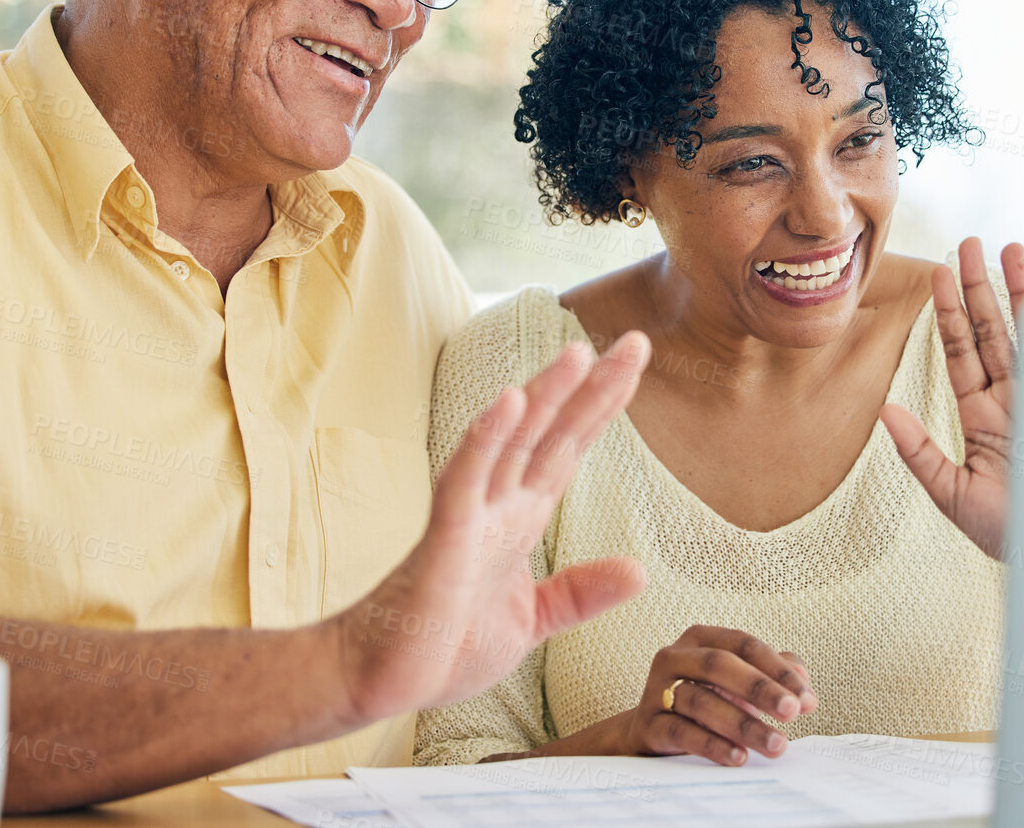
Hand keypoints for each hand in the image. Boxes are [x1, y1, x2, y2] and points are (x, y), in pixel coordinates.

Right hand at [335, 333, 650, 723]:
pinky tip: (511, 401)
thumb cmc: (444, 645)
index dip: (603, 405)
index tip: (635, 362)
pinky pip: (466, 476)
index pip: (569, 448)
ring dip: (545, 395)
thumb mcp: (533, 620)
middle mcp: (499, 504)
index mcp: (520, 518)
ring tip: (579, 353)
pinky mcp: (444, 535)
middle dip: (593, 387)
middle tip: (637, 341)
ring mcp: (471, 515)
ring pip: (513, 441)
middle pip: (553, 432)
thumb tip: (639, 570)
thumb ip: (580, 591)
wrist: (384, 681)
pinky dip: (488, 437)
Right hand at [608, 626, 816, 766]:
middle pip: (719, 665)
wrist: (653, 733)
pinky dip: (713, 745)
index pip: (743, 645)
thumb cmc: (705, 702)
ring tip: (775, 744)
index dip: (777, 669)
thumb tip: (804, 690)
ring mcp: (657, 691)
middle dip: (760, 689)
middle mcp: (675, 657)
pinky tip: (740, 757)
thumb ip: (772, 678)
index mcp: (700, 639)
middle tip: (792, 712)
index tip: (805, 698)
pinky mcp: (649, 725)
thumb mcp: (738, 685)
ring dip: (743, 724)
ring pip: (701, 701)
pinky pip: (681, 732)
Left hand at [880, 237, 1023, 559]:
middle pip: (994, 331)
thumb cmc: (1009, 535)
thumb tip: (886, 411)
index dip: (949, 312)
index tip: (938, 272)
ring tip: (1013, 251)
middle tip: (970, 242)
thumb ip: (920, 454)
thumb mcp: (954, 495)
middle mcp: (1014, 401)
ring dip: (1023, 293)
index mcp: (982, 416)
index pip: (961, 351)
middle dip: (981, 287)